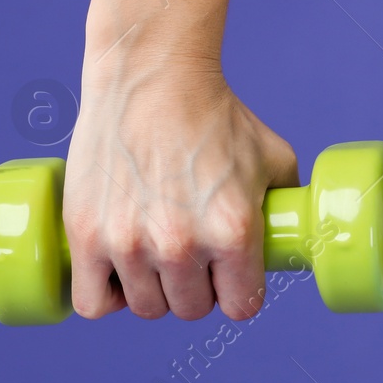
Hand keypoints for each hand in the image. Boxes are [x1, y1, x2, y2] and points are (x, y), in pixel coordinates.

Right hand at [63, 58, 298, 320]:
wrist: (152, 74)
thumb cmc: (214, 113)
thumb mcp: (272, 156)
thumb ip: (286, 202)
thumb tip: (296, 238)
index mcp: (233, 230)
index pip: (240, 306)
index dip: (237, 290)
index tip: (228, 274)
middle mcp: (182, 244)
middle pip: (191, 308)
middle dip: (195, 286)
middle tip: (190, 251)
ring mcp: (130, 242)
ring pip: (145, 306)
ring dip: (152, 287)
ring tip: (153, 252)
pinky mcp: (86, 233)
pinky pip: (92, 302)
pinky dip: (106, 295)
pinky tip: (116, 271)